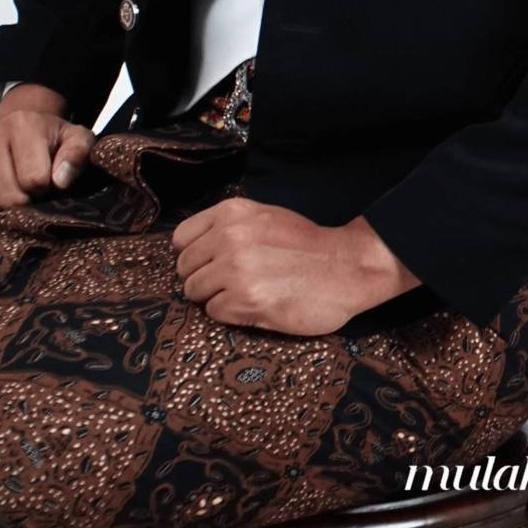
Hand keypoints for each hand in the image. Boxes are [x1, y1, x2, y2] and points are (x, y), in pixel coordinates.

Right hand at [0, 88, 94, 218]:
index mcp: (22, 123)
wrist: (20, 129)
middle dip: (25, 203)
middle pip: (9, 197)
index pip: (34, 179)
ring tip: (12, 194)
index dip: (45, 188)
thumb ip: (77, 155)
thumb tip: (60, 180)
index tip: (47, 181)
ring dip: (2, 212)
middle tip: (29, 192)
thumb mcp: (76, 140)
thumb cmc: (50, 141)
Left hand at [171, 198, 417, 332]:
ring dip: (215, 298)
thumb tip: (194, 248)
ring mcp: (235, 270)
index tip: (209, 263)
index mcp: (232, 213)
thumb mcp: (265, 217)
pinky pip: (214, 313)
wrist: (346, 266)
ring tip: (244, 294)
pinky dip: (230, 314)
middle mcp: (229, 237)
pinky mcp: (245, 301)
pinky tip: (254, 305)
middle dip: (203, 279)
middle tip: (230, 283)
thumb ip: (229, 226)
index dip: (194, 255)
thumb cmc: (307, 245)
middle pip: (185, 269)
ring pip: (195, 292)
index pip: (181, 239)